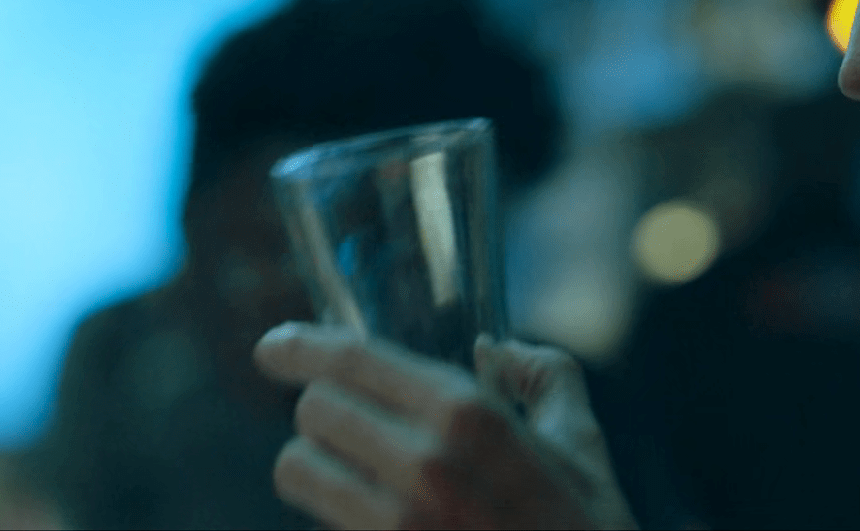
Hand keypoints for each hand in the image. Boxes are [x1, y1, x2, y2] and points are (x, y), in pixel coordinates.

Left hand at [255, 323, 637, 529]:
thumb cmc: (585, 526)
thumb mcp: (583, 443)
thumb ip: (544, 376)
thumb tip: (494, 349)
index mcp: (470, 417)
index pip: (356, 361)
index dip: (301, 347)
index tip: (273, 346)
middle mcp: (425, 466)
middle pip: (316, 410)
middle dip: (324, 409)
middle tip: (345, 420)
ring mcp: (397, 525)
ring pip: (299, 468)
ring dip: (315, 462)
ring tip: (349, 470)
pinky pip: (321, 521)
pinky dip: (332, 511)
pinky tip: (368, 513)